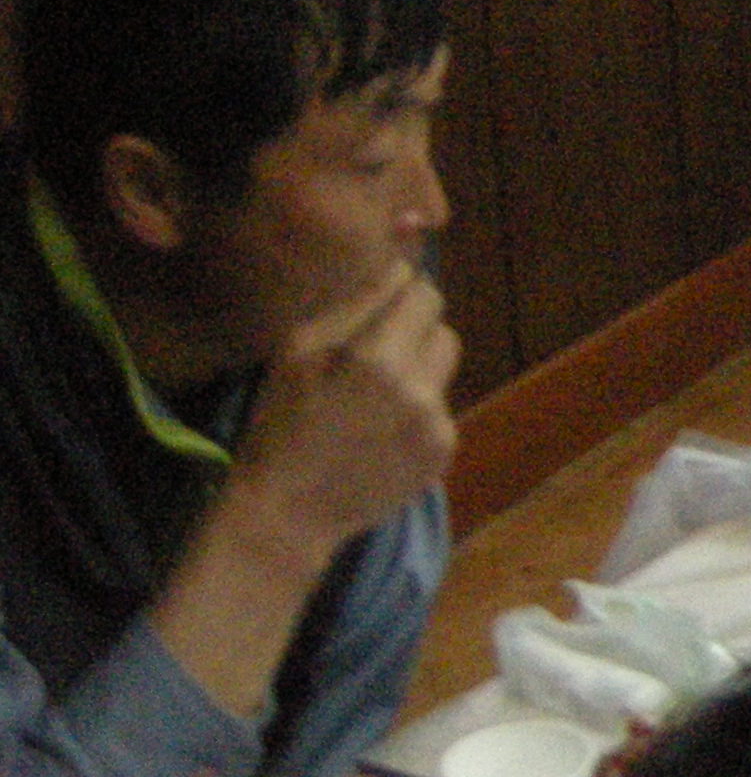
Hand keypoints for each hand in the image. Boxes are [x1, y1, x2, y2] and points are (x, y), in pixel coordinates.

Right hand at [212, 264, 460, 575]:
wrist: (288, 511)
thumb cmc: (280, 423)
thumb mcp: (297, 351)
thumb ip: (354, 304)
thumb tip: (403, 264)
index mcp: (373, 354)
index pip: (421, 291)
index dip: (401, 295)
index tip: (380, 309)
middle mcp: (414, 385)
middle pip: (440, 322)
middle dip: (412, 328)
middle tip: (374, 354)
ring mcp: (434, 419)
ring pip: (444, 361)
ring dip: (419, 366)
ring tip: (377, 395)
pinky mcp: (444, 448)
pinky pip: (442, 404)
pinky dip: (419, 409)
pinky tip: (383, 431)